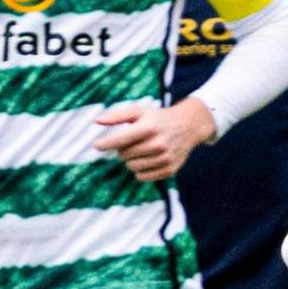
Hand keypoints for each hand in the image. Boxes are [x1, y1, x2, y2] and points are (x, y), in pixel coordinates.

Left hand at [94, 100, 218, 183]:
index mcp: (148, 128)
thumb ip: (117, 116)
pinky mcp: (170, 169)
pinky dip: (140, 170)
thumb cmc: (159, 118)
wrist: (190, 126)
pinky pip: (142, 177)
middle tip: (132, 142)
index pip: (118, 141)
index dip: (103, 144)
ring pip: (131, 167)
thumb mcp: (140, 112)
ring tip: (140, 151)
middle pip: (123, 155)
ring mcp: (165, 158)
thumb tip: (97, 121)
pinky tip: (147, 160)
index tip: (97, 145)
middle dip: (123, 149)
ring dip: (132, 160)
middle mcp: (158, 144)